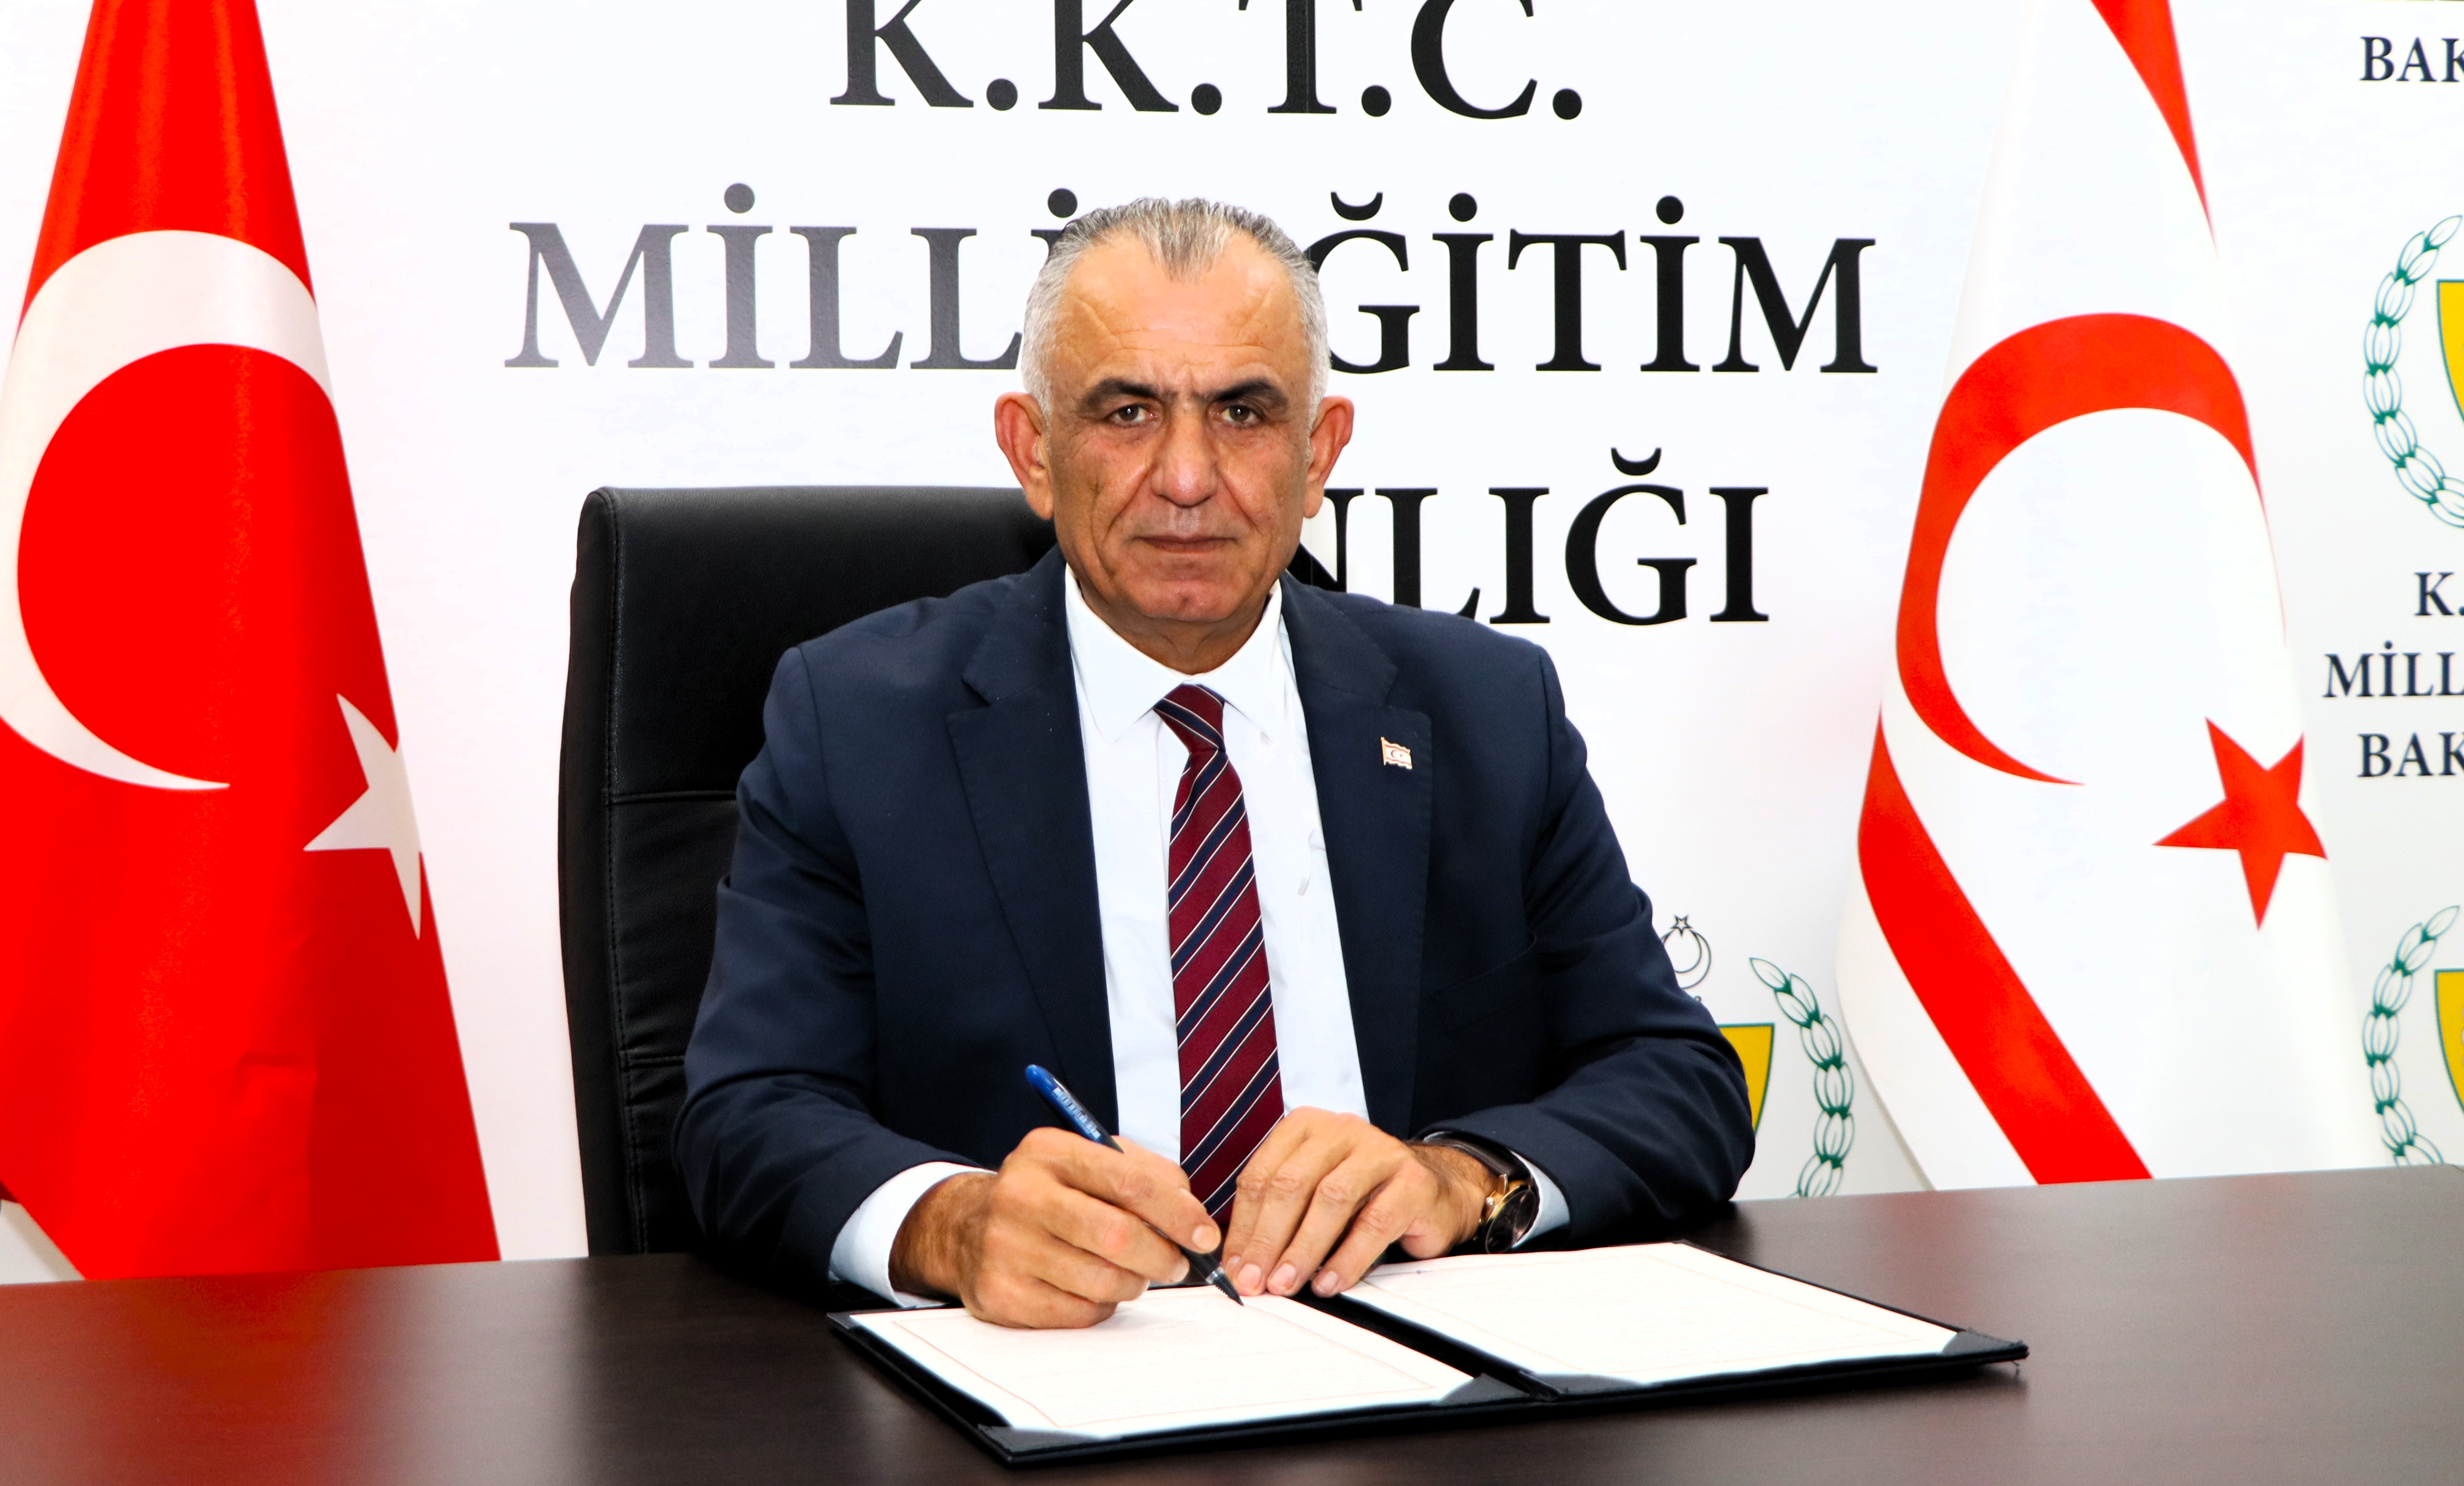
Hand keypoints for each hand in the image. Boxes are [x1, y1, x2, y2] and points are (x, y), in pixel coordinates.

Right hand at [888, 1130, 1219, 1328]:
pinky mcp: (1000, 1293)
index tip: (1204, 1235)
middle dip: (1162, 1257)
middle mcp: (1021, 1195)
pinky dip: (1100, 1306)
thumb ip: (1147, 1175)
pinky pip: (1078, 1313)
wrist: (965, 1226)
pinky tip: (1090, 1288)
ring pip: (1103, 1281)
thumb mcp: (1089, 1161)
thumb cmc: (1048, 1193)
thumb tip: (1192, 1216)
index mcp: (1049, 1151)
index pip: (1130, 1183)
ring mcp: (1005, 1246)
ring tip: (1129, 1272)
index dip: (1177, 1213)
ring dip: (1133, 1284)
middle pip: (1118, 1237)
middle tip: (1176, 1264)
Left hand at [1220, 1109, 1491, 1299]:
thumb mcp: (1314, 1196)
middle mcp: (1341, 1130)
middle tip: (1256, 1281)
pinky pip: (1374, 1222)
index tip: (1235, 1268)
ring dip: (1303, 1249)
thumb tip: (1240, 1264)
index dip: (1244, 1226)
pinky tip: (1330, 1282)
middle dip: (1268, 1239)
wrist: (1437, 1190)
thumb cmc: (1365, 1196)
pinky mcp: (1413, 1181)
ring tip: (1288, 1284)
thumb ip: (1279, 1219)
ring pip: (1331, 1199)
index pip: (1261, 1175)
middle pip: (1291, 1184)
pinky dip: (1348, 1258)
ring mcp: (1380, 1151)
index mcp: (1306, 1128)